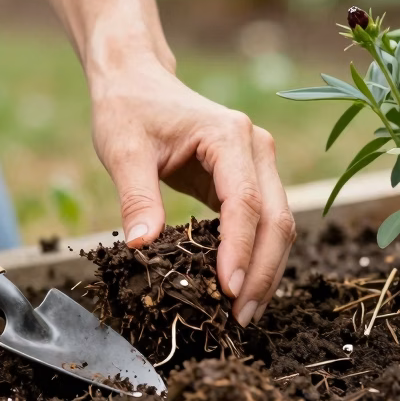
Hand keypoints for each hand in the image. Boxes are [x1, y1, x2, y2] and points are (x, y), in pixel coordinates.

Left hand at [89, 61, 295, 326]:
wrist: (136, 81)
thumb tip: (143, 248)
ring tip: (241, 315)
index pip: (246, 203)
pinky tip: (236, 289)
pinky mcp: (248, 178)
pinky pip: (261, 223)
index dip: (240, 251)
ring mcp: (257, 163)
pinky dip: (254, 256)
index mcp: (229, 135)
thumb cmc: (128, 110)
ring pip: (277, 225)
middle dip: (261, 272)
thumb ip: (136, 197)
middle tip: (239, 319)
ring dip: (264, 271)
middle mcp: (255, 147)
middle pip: (276, 219)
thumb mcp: (122, 150)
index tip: (228, 293)